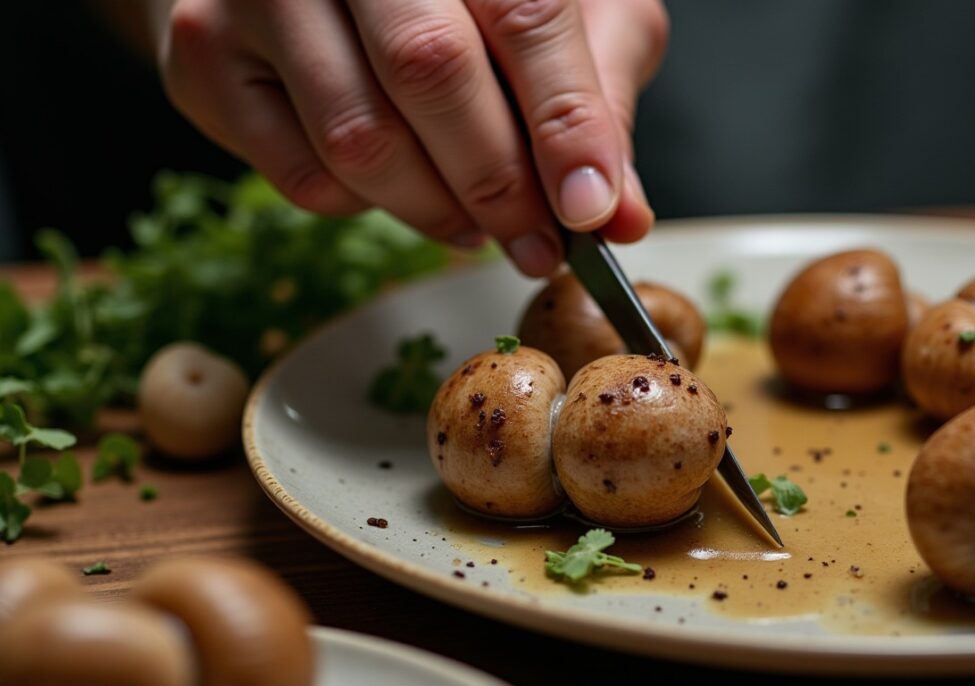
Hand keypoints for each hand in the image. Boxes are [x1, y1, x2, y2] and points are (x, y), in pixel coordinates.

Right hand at [150, 0, 665, 275]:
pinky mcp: (205, 55)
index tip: (590, 212)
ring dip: (433, 210)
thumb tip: (618, 214)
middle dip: (499, 184)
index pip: (525, 15)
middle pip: (430, 73)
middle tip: (537, 245)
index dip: (565, 124)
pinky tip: (395, 184)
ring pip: (358, 139)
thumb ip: (596, 98)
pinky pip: (299, 176)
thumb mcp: (561, 10)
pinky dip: (363, 206)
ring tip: (475, 223)